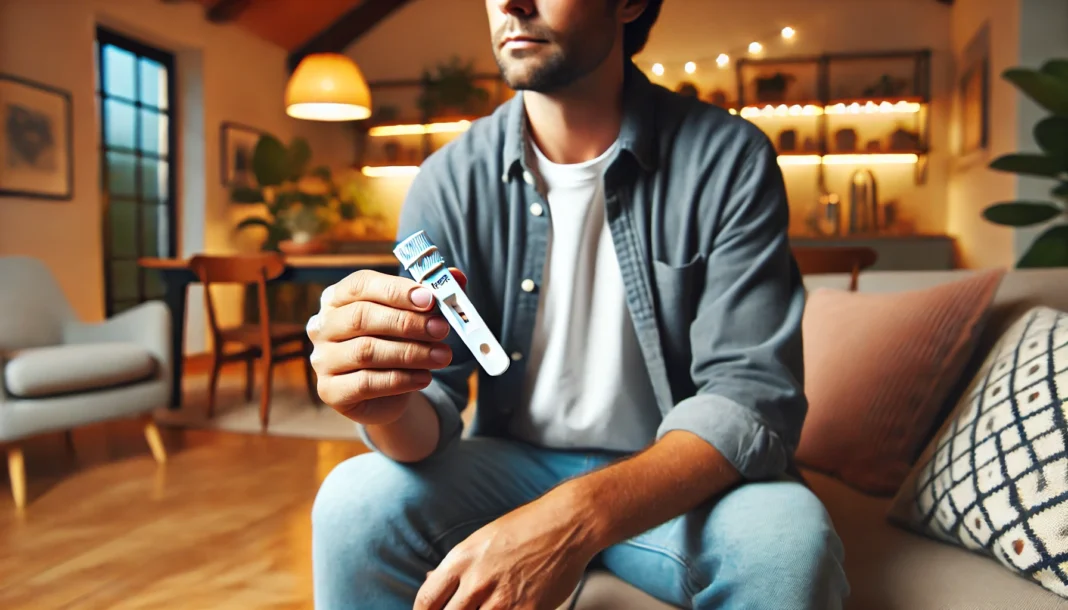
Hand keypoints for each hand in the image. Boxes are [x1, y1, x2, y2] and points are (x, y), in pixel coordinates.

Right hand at [307, 267, 465, 425]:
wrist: (387, 393)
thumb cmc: (397, 343)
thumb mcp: (414, 317)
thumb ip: (433, 296)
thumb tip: (457, 277)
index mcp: (337, 297)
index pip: (361, 284)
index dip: (396, 290)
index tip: (430, 299)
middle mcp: (322, 326)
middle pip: (362, 317)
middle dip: (407, 323)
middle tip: (442, 329)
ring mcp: (322, 360)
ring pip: (366, 351)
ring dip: (411, 353)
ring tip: (443, 356)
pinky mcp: (331, 391)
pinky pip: (367, 383)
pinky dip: (401, 380)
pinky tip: (425, 377)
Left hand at [415, 492, 596, 609]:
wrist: (567, 523)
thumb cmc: (525, 528)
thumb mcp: (482, 540)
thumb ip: (457, 566)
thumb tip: (431, 581)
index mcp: (461, 560)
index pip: (426, 601)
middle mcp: (477, 582)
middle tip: (468, 609)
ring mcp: (502, 600)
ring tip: (492, 605)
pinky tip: (512, 607)